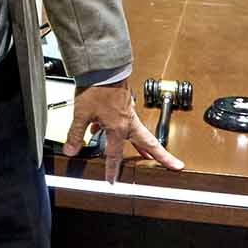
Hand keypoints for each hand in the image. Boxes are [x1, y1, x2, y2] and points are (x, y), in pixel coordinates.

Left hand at [63, 81, 184, 181]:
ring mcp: (129, 113)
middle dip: (162, 157)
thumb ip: (76, 134)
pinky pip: (128, 123)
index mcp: (118, 128)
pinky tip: (114, 131)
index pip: (115, 155)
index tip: (112, 181)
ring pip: (140, 133)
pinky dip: (125, 130)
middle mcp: (128, 122)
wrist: (103, 67)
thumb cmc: (96, 88)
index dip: (111, 170)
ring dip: (144, 146)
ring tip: (148, 156)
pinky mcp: (125, 105)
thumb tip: (71, 149)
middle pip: (149, 144)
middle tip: (176, 165)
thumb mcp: (81, 114)